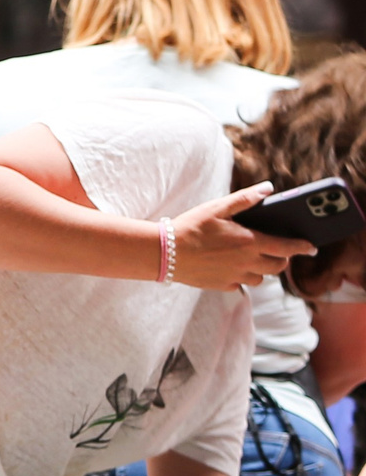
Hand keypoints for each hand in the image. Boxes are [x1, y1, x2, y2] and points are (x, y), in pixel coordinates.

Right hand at [172, 188, 309, 290]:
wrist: (163, 253)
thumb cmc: (190, 227)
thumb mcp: (217, 208)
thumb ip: (245, 199)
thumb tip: (268, 189)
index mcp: (250, 242)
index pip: (287, 247)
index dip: (302, 247)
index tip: (311, 247)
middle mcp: (246, 263)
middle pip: (277, 266)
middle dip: (282, 259)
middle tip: (278, 251)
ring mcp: (234, 276)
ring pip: (261, 278)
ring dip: (262, 269)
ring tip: (252, 259)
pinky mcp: (221, 285)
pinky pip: (240, 284)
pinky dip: (242, 277)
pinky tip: (231, 267)